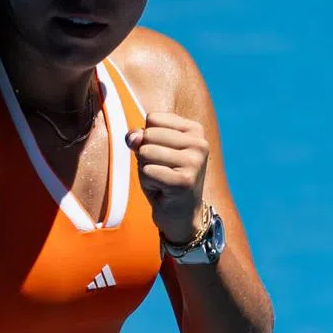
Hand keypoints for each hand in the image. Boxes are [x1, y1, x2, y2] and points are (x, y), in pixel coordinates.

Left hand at [126, 111, 208, 243]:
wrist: (182, 215)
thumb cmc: (165, 179)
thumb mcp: (151, 152)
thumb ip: (140, 138)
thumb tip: (132, 137)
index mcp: (195, 130)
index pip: (153, 118)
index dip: (147, 139)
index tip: (163, 157)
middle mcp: (199, 143)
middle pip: (148, 135)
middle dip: (145, 156)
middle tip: (161, 172)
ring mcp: (194, 162)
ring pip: (146, 153)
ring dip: (146, 171)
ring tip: (161, 181)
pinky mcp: (185, 181)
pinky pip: (148, 171)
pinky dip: (148, 183)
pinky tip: (163, 191)